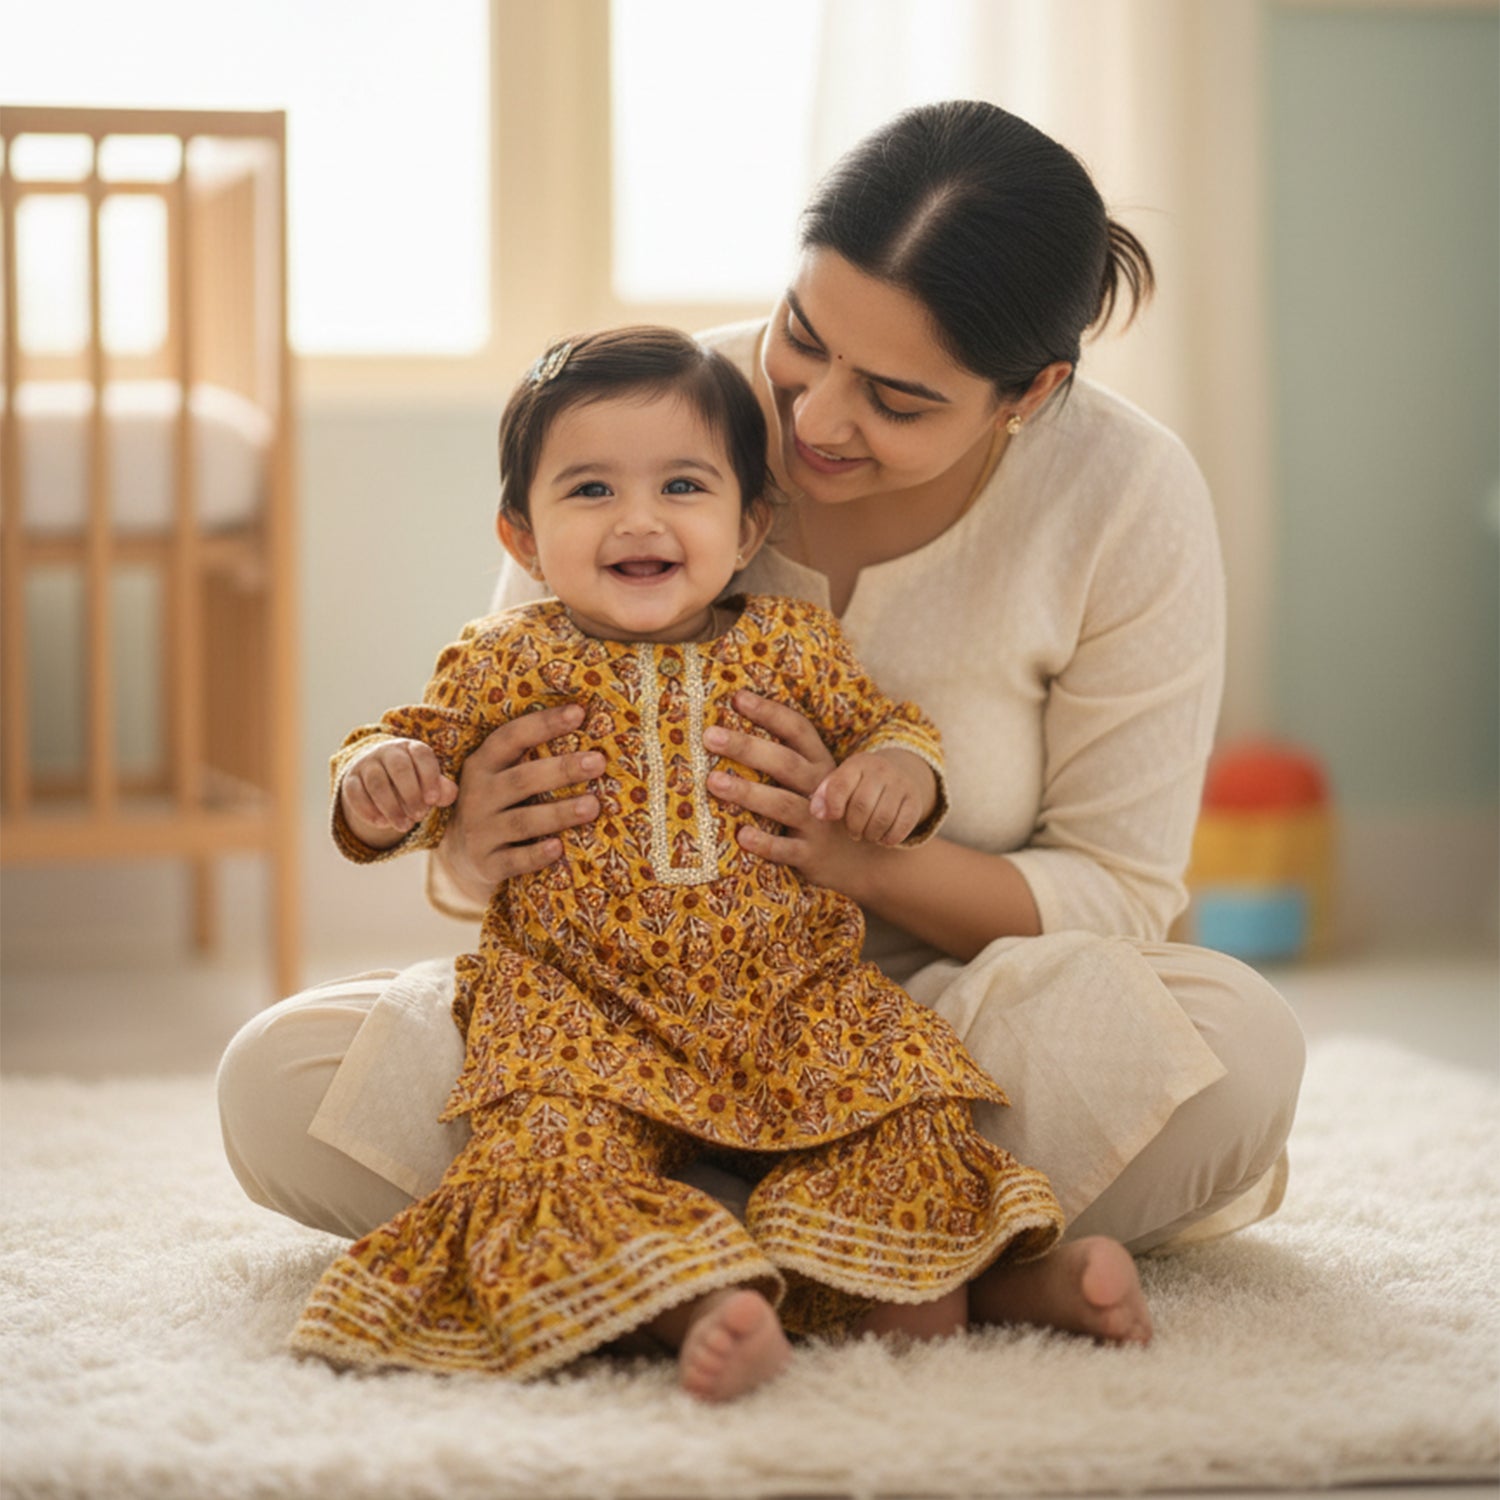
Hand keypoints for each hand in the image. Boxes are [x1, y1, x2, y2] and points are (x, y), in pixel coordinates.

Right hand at [341, 738, 456, 847]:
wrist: (378, 777)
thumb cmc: (412, 781)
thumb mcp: (428, 783)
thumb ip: (441, 789)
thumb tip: (448, 794)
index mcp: (411, 748)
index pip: (421, 754)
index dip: (429, 776)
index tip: (433, 800)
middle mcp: (388, 751)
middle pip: (399, 767)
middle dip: (411, 794)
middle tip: (419, 816)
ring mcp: (367, 763)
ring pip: (376, 782)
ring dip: (391, 807)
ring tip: (404, 825)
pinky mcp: (350, 779)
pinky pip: (355, 793)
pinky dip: (368, 810)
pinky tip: (383, 823)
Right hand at [436, 703, 603, 901]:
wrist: (461, 858)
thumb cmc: (498, 806)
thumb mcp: (500, 778)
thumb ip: (530, 758)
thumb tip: (590, 731)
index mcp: (483, 765)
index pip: (511, 737)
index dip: (543, 724)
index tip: (579, 713)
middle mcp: (478, 795)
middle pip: (522, 779)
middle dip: (562, 769)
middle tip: (598, 762)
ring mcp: (480, 831)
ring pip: (522, 821)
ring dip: (558, 813)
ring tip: (593, 806)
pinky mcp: (487, 864)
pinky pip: (514, 861)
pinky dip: (536, 855)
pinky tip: (558, 848)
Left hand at [704, 690, 871, 894]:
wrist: (865, 860)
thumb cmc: (826, 812)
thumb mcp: (817, 782)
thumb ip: (787, 760)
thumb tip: (733, 732)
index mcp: (821, 765)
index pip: (797, 730)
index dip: (769, 712)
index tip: (737, 698)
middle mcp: (821, 790)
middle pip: (784, 763)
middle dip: (747, 747)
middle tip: (710, 735)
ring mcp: (817, 823)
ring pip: (783, 804)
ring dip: (748, 792)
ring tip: (714, 782)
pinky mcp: (811, 855)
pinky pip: (786, 848)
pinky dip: (764, 843)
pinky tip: (741, 835)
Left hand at [808, 748, 934, 845]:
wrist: (897, 776)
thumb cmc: (858, 786)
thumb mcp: (840, 783)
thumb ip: (823, 796)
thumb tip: (817, 814)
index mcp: (857, 763)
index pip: (840, 785)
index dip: (832, 806)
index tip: (831, 818)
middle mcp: (881, 769)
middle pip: (862, 805)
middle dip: (853, 826)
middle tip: (852, 832)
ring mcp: (901, 784)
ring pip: (882, 818)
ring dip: (871, 834)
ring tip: (866, 835)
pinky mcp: (915, 800)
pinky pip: (901, 826)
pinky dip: (889, 838)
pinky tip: (882, 838)